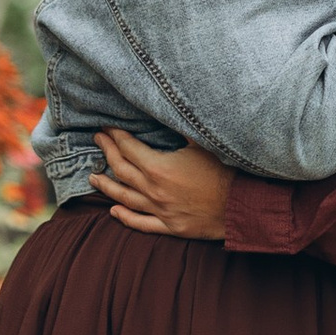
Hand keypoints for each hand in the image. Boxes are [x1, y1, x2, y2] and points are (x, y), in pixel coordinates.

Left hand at [94, 131, 233, 239]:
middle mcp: (154, 190)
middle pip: (122, 170)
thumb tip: (170, 108)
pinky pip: (141, 223)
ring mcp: (160, 210)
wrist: (242, 206)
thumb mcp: (203, 144)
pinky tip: (114, 211)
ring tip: (93, 178)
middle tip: (98, 141)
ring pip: (125, 197)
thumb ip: (182, 129)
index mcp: (159, 167)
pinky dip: (125, 217)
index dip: (115, 136)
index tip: (107, 128)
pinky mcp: (170, 226)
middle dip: (107, 153)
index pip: (128, 148)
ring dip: (106, 186)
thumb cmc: (225, 172)